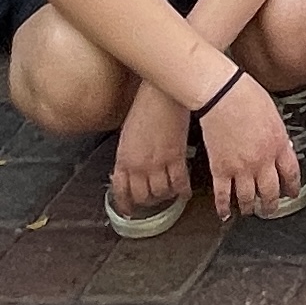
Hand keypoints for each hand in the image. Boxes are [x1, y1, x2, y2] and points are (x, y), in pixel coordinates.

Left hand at [111, 80, 193, 223]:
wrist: (160, 95)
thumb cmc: (144, 107)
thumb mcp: (128, 134)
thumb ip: (129, 154)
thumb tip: (133, 167)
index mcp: (123, 158)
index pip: (121, 190)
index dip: (125, 204)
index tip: (129, 209)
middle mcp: (138, 166)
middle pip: (142, 196)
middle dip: (147, 202)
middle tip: (153, 200)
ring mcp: (157, 164)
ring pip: (161, 193)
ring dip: (165, 197)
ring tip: (170, 194)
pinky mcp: (176, 158)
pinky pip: (179, 183)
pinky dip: (182, 191)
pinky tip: (184, 192)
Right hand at [200, 68, 301, 221]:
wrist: (223, 94)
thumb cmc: (247, 96)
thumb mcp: (274, 115)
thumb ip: (278, 135)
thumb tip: (280, 146)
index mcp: (278, 145)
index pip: (291, 174)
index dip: (292, 187)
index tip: (292, 193)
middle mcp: (262, 161)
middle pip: (271, 191)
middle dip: (272, 204)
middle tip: (270, 208)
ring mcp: (241, 167)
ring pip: (249, 198)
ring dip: (251, 208)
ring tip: (250, 211)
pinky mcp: (220, 169)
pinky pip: (223, 195)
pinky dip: (225, 207)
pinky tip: (226, 213)